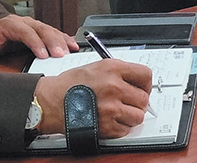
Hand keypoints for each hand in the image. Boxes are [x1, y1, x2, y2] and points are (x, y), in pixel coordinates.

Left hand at [0, 15, 78, 59]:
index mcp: (11, 24)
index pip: (25, 32)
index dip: (35, 42)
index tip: (42, 54)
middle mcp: (26, 22)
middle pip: (42, 29)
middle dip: (53, 41)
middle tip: (60, 54)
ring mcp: (35, 26)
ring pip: (51, 30)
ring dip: (61, 41)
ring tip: (69, 52)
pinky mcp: (41, 31)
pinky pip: (56, 33)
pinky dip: (66, 38)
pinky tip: (73, 45)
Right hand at [33, 59, 151, 136]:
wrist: (50, 101)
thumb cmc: (69, 85)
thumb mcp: (97, 67)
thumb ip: (120, 72)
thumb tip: (138, 81)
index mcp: (113, 69)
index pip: (146, 75)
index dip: (146, 84)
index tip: (143, 88)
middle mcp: (114, 87)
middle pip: (143, 98)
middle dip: (138, 102)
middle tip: (129, 102)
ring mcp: (110, 108)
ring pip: (138, 116)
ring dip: (131, 116)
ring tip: (119, 112)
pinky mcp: (105, 126)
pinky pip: (125, 130)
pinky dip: (120, 127)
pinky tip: (110, 120)